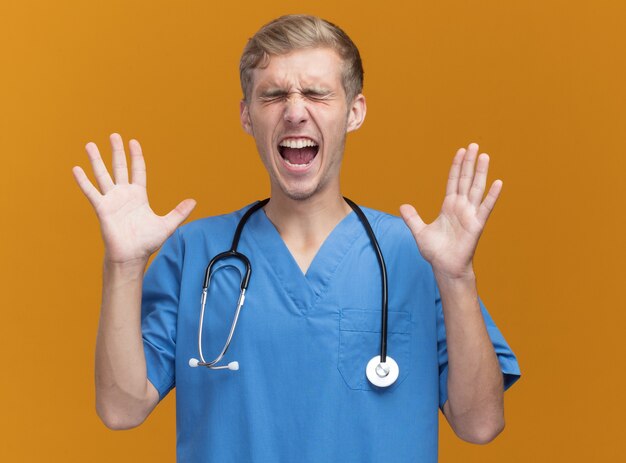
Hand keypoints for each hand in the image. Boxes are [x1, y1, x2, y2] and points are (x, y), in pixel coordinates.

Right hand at [72, 133, 195, 264]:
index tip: (133, 141)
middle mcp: (124, 194)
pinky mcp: (102, 208)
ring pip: (103, 175)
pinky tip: (76, 169)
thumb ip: (179, 212)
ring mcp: (112, 200)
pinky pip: (91, 192)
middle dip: (117, 151)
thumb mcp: (167, 224)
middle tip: (114, 135)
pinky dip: (83, 181)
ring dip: (96, 160)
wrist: (132, 256)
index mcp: (139, 196)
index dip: (136, 156)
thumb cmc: (147, 242)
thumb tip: (194, 201)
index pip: (138, 170)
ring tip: (90, 145)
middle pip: (119, 167)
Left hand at [400, 143, 501, 278]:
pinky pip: (485, 207)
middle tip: (474, 145)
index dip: (457, 166)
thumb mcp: (419, 232)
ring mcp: (470, 214)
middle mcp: (461, 207)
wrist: (445, 267)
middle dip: (470, 163)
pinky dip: (492, 196)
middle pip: (466, 180)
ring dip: (481, 172)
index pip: (453, 181)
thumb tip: (403, 206)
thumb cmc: (436, 252)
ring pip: (476, 189)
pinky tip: (498, 182)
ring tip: (485, 156)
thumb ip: (412, 218)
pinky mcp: (477, 224)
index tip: (461, 151)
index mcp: (449, 206)